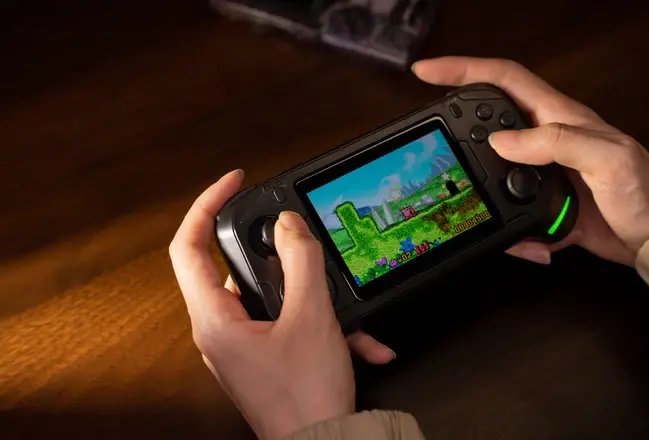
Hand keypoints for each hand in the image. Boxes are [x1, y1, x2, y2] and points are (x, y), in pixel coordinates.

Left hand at [169, 170, 391, 438]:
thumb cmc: (305, 398)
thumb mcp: (311, 316)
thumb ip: (300, 261)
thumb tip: (288, 226)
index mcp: (214, 319)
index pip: (189, 245)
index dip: (207, 205)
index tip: (233, 182)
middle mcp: (221, 331)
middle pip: (236, 267)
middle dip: (280, 256)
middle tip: (303, 243)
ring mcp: (242, 344)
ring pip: (272, 296)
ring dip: (313, 297)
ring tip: (344, 310)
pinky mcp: (264, 355)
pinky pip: (289, 323)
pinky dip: (321, 324)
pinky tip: (357, 340)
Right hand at [413, 56, 648, 265]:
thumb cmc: (645, 193)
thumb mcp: (607, 159)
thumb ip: (556, 142)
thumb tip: (500, 141)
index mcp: (558, 117)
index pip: (503, 80)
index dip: (463, 71)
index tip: (427, 73)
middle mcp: (544, 140)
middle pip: (486, 122)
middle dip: (456, 131)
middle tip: (435, 146)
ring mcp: (540, 172)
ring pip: (490, 173)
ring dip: (480, 193)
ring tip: (475, 210)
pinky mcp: (541, 202)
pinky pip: (508, 211)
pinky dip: (509, 231)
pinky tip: (523, 243)